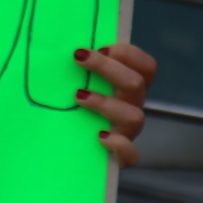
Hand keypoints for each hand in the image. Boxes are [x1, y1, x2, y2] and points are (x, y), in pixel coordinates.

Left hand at [73, 43, 155, 167]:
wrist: (56, 151)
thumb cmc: (62, 109)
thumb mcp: (68, 82)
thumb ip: (74, 65)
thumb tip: (64, 44)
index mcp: (126, 88)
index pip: (146, 67)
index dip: (128, 53)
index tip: (100, 46)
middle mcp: (130, 108)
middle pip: (136, 84)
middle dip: (107, 68)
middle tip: (78, 57)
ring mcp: (125, 133)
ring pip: (134, 117)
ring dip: (106, 103)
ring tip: (79, 96)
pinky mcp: (118, 158)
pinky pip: (130, 154)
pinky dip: (119, 145)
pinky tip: (100, 137)